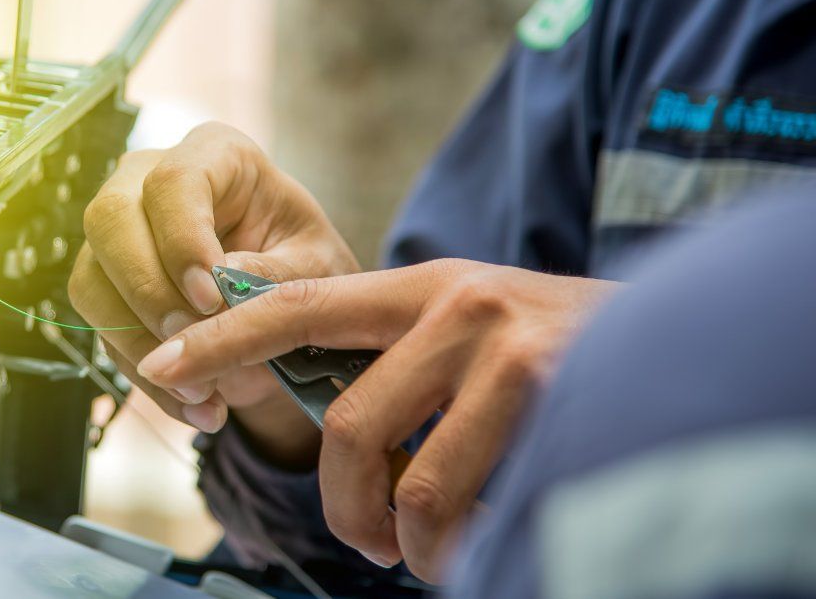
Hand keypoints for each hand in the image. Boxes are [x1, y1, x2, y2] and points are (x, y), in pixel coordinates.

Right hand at [68, 122, 357, 461]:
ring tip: (204, 392)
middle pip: (109, 219)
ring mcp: (120, 236)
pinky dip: (150, 380)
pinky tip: (199, 406)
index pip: (173, 181)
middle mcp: (150, 183)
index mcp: (216, 156)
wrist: (291, 308)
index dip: (181, 240)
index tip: (210, 297)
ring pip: (91, 282)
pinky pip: (104, 335)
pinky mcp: (108, 288)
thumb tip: (220, 289)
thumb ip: (276, 274)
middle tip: (191, 343)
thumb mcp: (318, 268)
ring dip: (142, 347)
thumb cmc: (308, 267)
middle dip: (145, 291)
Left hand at [134, 259, 618, 579]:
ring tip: (428, 550)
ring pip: (411, 480)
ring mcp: (506, 349)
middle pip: (348, 425)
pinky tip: (481, 536)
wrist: (676, 336)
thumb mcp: (471, 329)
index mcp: (422, 287)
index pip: (299, 305)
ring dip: (409, 540)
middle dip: (344, 505)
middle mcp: (457, 305)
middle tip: (366, 539)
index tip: (163, 363)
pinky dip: (461, 545)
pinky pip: (470, 504)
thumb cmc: (556, 349)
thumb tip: (323, 429)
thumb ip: (399, 361)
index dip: (223, 336)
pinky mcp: (551, 394)